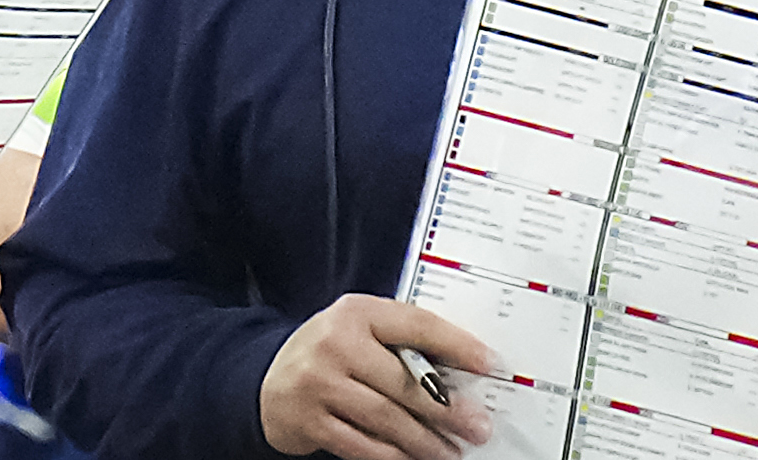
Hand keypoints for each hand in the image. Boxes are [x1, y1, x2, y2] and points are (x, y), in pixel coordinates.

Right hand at [260, 294, 494, 459]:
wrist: (268, 378)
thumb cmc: (331, 353)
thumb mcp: (359, 330)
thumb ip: (400, 342)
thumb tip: (460, 372)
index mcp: (356, 312)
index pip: (415, 324)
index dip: (456, 344)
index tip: (489, 363)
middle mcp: (335, 343)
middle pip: (404, 381)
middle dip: (448, 409)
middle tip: (478, 427)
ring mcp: (319, 383)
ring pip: (386, 419)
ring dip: (425, 441)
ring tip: (450, 452)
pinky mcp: (309, 420)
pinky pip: (362, 445)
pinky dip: (393, 456)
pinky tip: (414, 459)